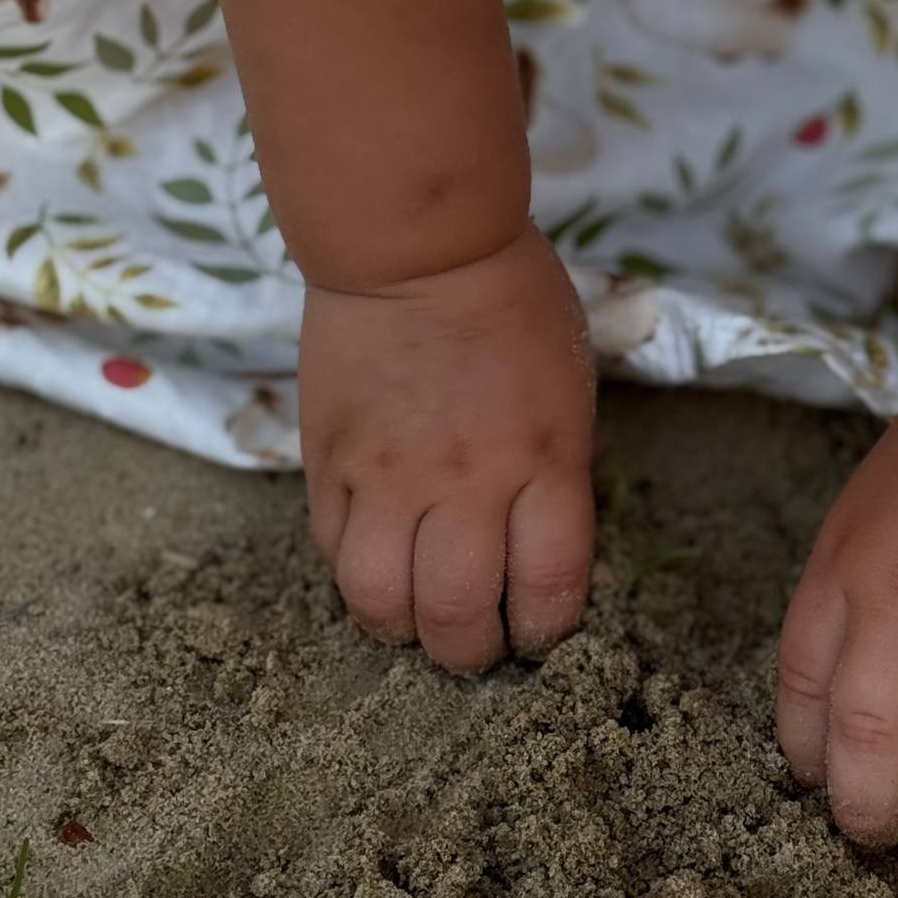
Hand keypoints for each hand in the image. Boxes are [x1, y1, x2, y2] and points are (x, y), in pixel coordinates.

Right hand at [299, 224, 595, 670]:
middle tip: (475, 646)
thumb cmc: (512, 300)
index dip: (547, 631)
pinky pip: (334, 551)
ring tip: (416, 620)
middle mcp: (467, 483)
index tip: (540, 632)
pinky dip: (357, 576)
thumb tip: (542, 536)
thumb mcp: (569, 385)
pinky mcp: (329, 463)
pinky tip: (377, 567)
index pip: (550, 586)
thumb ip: (557, 467)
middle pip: (460, 614)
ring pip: (382, 600)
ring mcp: (389, 478)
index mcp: (544, 461)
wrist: (415, 245)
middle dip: (472, 652)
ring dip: (404, 627)